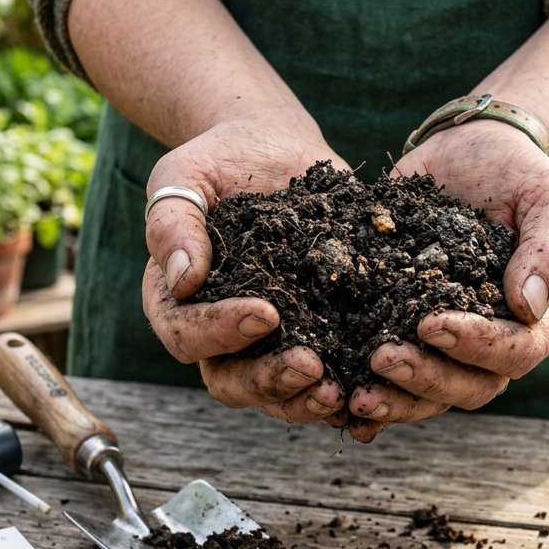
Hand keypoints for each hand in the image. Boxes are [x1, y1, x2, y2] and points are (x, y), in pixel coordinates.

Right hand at [142, 113, 351, 428]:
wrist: (272, 149)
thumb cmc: (218, 161)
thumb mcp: (184, 177)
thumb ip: (173, 223)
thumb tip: (183, 280)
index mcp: (176, 303)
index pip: (187, 334)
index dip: (221, 332)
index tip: (266, 313)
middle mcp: (219, 334)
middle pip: (232, 381)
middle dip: (271, 380)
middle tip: (312, 366)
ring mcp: (269, 343)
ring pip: (279, 393)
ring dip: (309, 398)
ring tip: (344, 391)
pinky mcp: (316, 335)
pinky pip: (327, 378)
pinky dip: (348, 395)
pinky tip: (375, 392)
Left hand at [345, 120, 548, 442]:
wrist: (469, 153)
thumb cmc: (518, 174)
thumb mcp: (548, 197)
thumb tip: (528, 307)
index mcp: (541, 320)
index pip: (514, 351)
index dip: (474, 345)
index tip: (430, 324)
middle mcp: (498, 344)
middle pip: (470, 387)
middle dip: (425, 378)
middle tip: (381, 358)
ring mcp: (452, 345)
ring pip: (429, 395)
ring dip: (394, 399)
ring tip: (354, 394)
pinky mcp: (407, 333)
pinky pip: (393, 381)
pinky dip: (369, 395)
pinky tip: (338, 402)